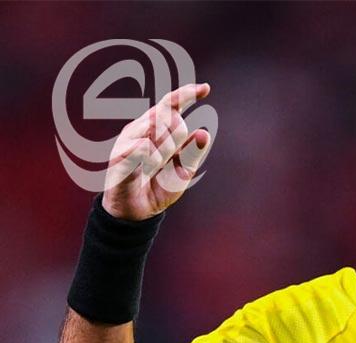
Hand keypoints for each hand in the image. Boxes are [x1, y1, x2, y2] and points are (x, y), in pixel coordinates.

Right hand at [102, 83, 211, 220]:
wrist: (138, 211)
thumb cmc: (159, 187)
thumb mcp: (184, 170)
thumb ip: (193, 152)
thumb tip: (204, 132)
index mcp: (156, 129)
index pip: (171, 104)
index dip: (187, 94)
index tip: (206, 88)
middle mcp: (141, 128)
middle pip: (170, 117)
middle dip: (178, 139)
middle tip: (168, 159)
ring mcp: (128, 139)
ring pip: (158, 130)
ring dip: (165, 152)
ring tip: (155, 167)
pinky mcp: (120, 153)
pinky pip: (144, 147)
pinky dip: (152, 161)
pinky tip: (145, 170)